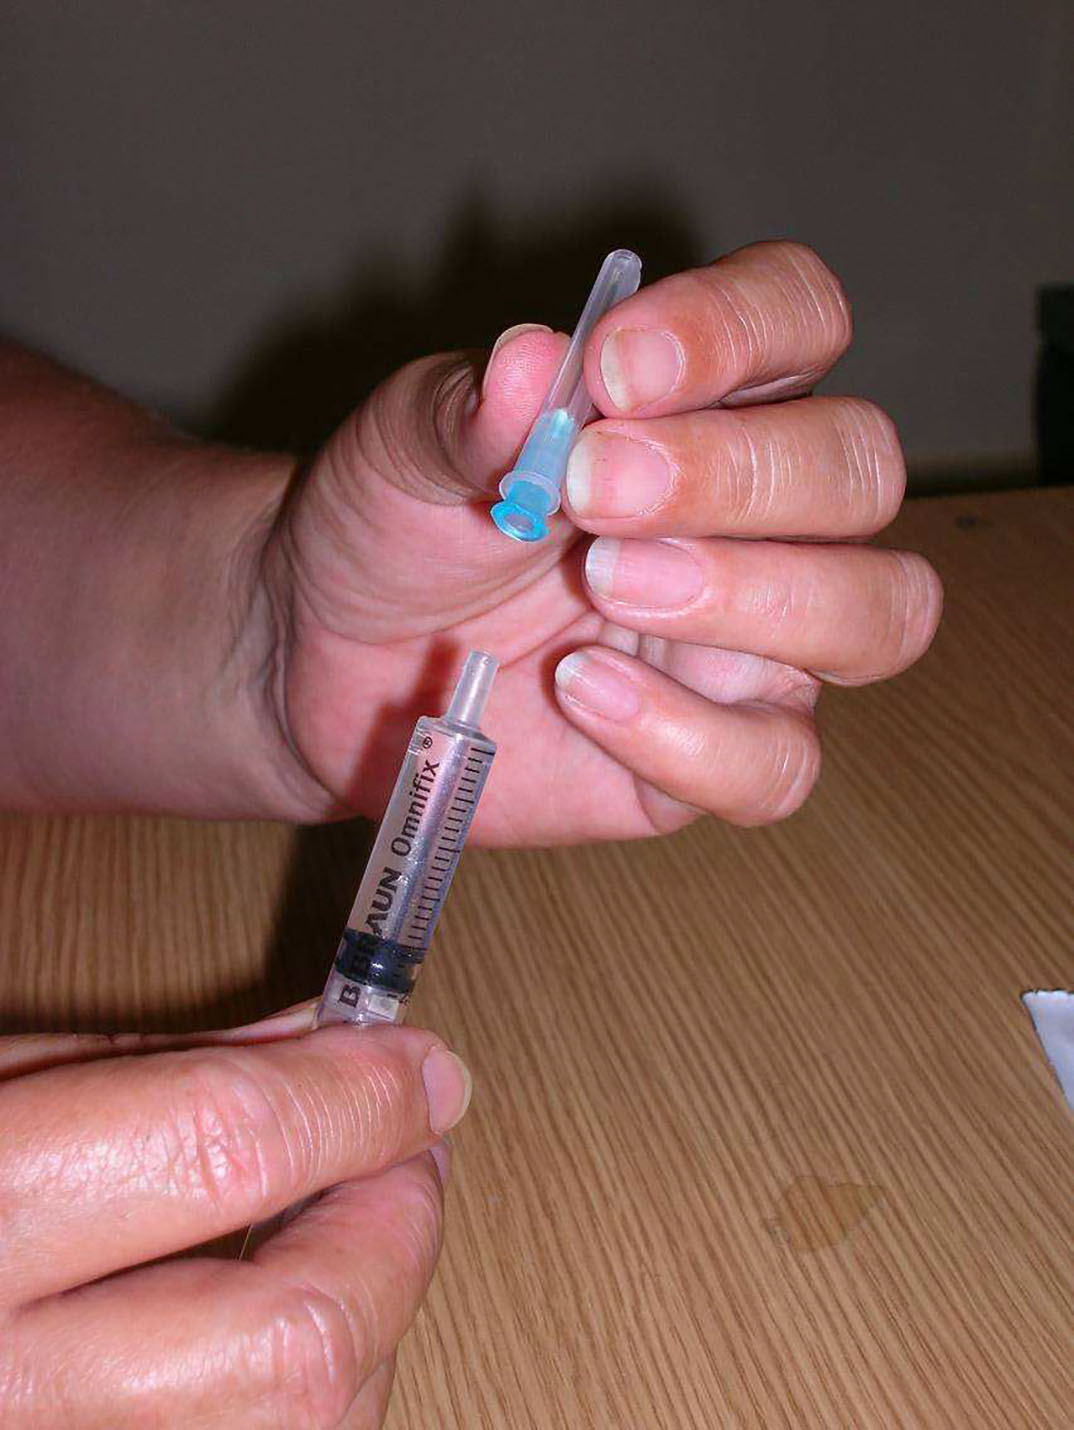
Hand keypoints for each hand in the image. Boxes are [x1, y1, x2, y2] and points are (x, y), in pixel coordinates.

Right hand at [0, 1008, 471, 1426]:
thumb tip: (337, 1048)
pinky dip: (312, 1398)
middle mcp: (3, 1393)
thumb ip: (161, 1071)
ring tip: (352, 1228)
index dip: (356, 1095)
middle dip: (394, 1233)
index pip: (222, 1148)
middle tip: (406, 1151)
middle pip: (293, 1347)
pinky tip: (284, 1319)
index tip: (423, 1066)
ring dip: (369, 1321)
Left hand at [259, 240, 941, 842]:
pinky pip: (777, 763)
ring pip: (879, 616)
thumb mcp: (407, 447)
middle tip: (596, 494)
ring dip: (754, 597)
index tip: (615, 368)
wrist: (333, 657)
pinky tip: (580, 690)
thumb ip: (474, 408)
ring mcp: (755, 643)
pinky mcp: (721, 756)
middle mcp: (760, 516)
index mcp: (703, 398)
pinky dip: (689, 734)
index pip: (801, 317)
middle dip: (739, 476)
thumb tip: (535, 359)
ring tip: (605, 587)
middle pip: (862, 467)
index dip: (739, 328)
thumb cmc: (397, 529)